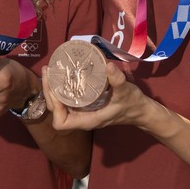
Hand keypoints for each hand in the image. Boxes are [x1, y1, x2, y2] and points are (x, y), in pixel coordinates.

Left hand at [44, 61, 158, 131]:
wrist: (140, 110)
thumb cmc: (132, 104)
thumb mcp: (126, 91)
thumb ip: (118, 80)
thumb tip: (108, 66)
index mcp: (87, 120)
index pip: (61, 122)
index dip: (54, 108)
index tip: (55, 89)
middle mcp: (81, 118)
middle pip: (55, 110)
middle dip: (49, 91)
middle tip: (49, 70)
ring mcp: (82, 112)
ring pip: (59, 104)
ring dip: (53, 88)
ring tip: (52, 70)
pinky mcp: (84, 105)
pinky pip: (67, 99)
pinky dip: (61, 88)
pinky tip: (62, 74)